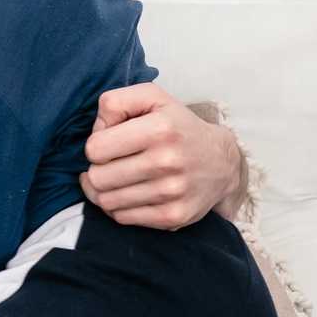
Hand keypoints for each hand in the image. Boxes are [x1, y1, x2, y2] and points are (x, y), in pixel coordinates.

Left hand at [80, 82, 242, 230]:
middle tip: (110, 164)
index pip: (95, 149)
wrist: (221, 162)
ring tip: (115, 179)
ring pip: (106, 202)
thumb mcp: (151, 98)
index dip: (94, 145)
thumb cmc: (178, 126)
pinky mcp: (173, 217)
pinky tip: (128, 194)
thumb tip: (95, 133)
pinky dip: (118, 207)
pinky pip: (122, 219)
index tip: (108, 144)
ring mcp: (171, 193)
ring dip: (104, 191)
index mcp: (159, 129)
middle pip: (98, 178)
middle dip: (96, 170)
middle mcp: (167, 161)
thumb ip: (115, 102)